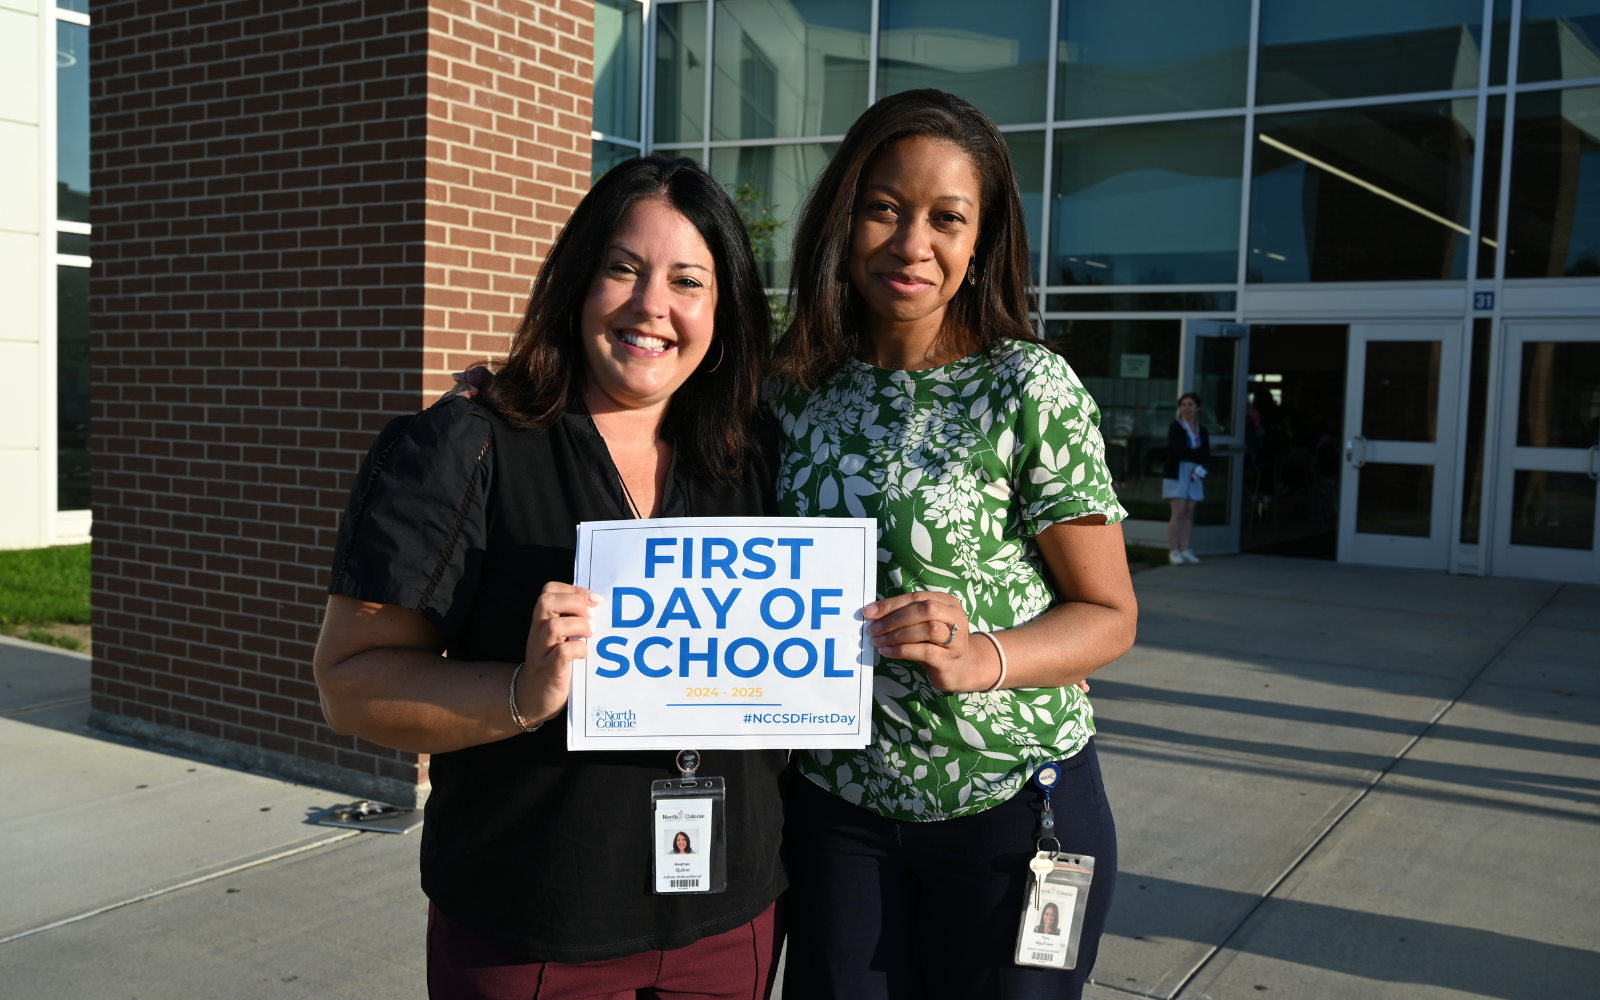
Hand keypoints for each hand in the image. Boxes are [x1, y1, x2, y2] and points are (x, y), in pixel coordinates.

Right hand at [517, 582, 597, 725]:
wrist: (532, 698)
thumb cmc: (552, 664)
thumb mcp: (558, 638)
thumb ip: (571, 621)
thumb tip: (598, 605)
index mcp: (541, 621)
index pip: (548, 591)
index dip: (573, 590)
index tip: (594, 600)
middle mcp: (537, 633)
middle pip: (545, 602)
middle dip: (574, 602)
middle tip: (590, 616)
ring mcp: (541, 652)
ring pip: (553, 627)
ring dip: (578, 626)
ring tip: (590, 634)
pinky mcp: (549, 671)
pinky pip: (562, 653)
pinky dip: (578, 649)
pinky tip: (585, 654)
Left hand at [862, 591, 999, 692]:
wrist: (961, 669)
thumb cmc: (936, 643)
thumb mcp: (923, 625)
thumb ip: (906, 616)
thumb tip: (874, 615)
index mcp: (947, 602)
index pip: (917, 597)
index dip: (892, 604)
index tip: (869, 612)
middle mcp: (956, 617)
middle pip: (924, 610)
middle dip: (894, 618)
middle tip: (873, 629)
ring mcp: (956, 639)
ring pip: (926, 629)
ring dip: (897, 635)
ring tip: (878, 641)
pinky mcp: (950, 659)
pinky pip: (924, 651)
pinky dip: (902, 650)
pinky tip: (887, 652)